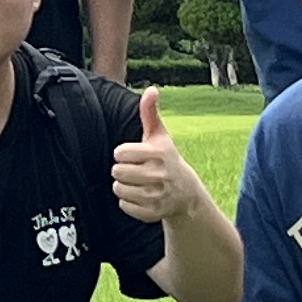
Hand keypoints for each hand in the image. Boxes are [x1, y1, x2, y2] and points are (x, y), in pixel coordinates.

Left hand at [108, 87, 204, 225]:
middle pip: (117, 172)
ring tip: (137, 183)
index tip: (135, 155)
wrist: (185, 192)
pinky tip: (140, 196)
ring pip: (118, 189)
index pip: (119, 153)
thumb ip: (150, 112)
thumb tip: (151, 89)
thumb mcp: (160, 135)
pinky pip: (124, 205)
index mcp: (158, 154)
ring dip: (123, 185)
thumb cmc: (166, 159)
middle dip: (122, 170)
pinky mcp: (153, 213)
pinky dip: (128, 202)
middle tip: (136, 170)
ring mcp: (157, 196)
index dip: (123, 153)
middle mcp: (159, 175)